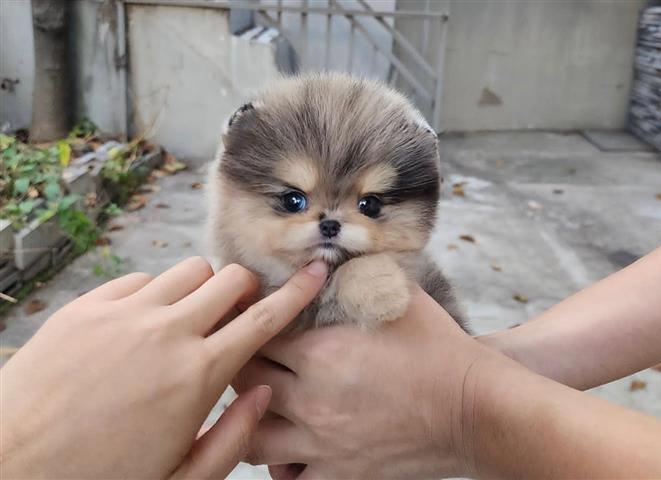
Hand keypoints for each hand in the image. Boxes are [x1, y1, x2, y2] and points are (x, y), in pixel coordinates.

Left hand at [0, 257, 327, 478]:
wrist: (11, 468)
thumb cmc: (99, 478)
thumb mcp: (181, 478)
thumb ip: (234, 435)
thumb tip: (263, 392)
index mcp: (197, 375)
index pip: (264, 319)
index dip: (296, 293)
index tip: (315, 272)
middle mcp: (165, 333)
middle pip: (229, 279)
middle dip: (245, 288)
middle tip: (238, 309)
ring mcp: (122, 314)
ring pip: (187, 271)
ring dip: (200, 289)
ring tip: (188, 318)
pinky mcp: (85, 308)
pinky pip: (138, 278)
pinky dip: (152, 294)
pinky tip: (142, 324)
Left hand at [233, 285, 492, 478]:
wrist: (475, 408)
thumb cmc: (439, 348)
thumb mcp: (397, 295)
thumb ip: (355, 276)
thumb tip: (328, 258)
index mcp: (321, 354)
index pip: (256, 336)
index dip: (247, 323)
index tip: (246, 317)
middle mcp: (312, 402)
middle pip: (245, 383)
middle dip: (239, 366)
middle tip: (246, 356)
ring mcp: (323, 444)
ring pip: (253, 439)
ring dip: (250, 419)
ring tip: (261, 404)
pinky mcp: (341, 474)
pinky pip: (289, 479)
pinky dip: (282, 464)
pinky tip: (291, 446)